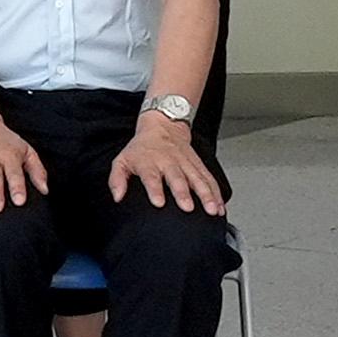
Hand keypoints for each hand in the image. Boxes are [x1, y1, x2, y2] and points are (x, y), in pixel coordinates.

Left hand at [111, 117, 226, 213]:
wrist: (163, 126)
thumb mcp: (122, 160)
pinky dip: (216, 193)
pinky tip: (221, 207)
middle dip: (183, 193)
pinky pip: (209, 180)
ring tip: (212, 210)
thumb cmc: (141, 149)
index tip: (158, 203)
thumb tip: (117, 197)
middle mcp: (169, 162)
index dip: (154, 189)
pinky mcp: (198, 165)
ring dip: (206, 195)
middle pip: (177, 178)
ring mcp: (186, 163)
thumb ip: (117, 179)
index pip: (151, 176)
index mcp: (148, 162)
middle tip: (188, 208)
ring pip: (198, 179)